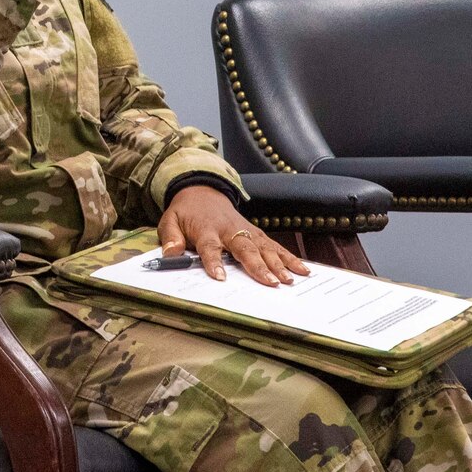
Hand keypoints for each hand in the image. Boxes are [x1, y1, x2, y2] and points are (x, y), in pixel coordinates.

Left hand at [158, 184, 311, 286]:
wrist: (202, 190)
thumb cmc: (186, 211)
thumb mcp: (170, 221)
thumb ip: (171, 238)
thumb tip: (171, 254)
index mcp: (206, 229)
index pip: (210, 247)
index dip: (214, 261)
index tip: (220, 277)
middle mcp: (229, 229)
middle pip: (244, 247)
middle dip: (258, 265)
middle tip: (271, 282)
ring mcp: (246, 229)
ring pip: (264, 247)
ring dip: (278, 263)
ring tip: (290, 280)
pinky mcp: (256, 232)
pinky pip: (274, 245)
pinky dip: (289, 257)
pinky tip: (302, 269)